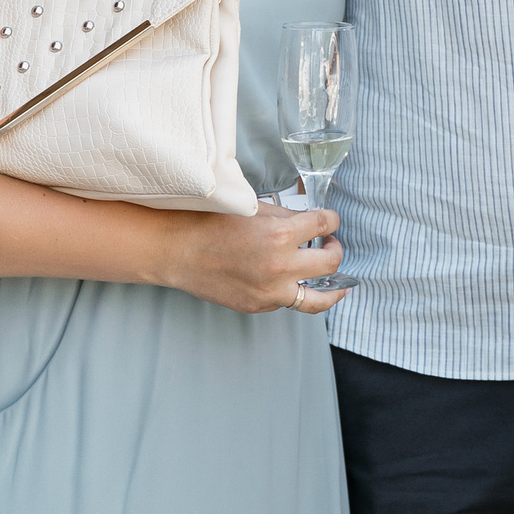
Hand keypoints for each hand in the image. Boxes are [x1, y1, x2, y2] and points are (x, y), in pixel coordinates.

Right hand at [160, 199, 347, 314]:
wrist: (175, 249)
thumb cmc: (209, 222)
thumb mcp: (254, 208)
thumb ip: (286, 217)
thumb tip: (309, 223)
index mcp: (280, 235)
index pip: (325, 224)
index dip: (332, 219)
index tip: (330, 220)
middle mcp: (280, 266)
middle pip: (331, 262)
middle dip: (335, 248)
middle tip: (329, 243)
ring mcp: (269, 292)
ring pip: (318, 298)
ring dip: (332, 286)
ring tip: (338, 282)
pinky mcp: (257, 306)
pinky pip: (288, 302)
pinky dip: (296, 291)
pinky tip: (298, 283)